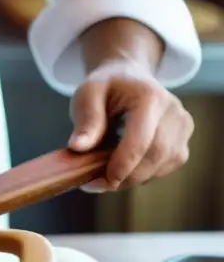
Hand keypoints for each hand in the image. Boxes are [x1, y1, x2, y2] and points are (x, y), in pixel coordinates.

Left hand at [68, 61, 193, 190]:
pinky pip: (165, 168)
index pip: (141, 139)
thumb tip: (78, 147)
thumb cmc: (106, 87)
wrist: (129, 78)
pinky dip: (143, 174)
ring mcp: (183, 127)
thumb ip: (86, 120)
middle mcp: (174, 112)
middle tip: (96, 184)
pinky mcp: (183, 141)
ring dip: (132, 178)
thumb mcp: (87, 94)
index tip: (101, 182)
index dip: (123, 165)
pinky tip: (124, 167)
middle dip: (126, 176)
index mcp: (150, 97)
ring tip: (104, 174)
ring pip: (162, 166)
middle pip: (155, 156)